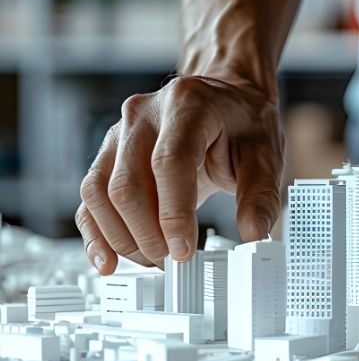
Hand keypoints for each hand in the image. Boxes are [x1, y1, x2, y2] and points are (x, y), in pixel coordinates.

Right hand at [76, 75, 282, 274]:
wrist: (226, 99)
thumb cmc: (244, 123)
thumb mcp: (266, 155)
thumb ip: (260, 196)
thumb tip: (254, 235)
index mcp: (188, 106)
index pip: (168, 163)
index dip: (172, 213)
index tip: (182, 250)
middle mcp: (145, 114)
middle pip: (128, 184)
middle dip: (148, 234)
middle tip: (173, 261)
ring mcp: (120, 131)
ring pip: (100, 192)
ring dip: (122, 237)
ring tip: (154, 259)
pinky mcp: (109, 152)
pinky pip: (90, 195)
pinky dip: (96, 231)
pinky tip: (108, 258)